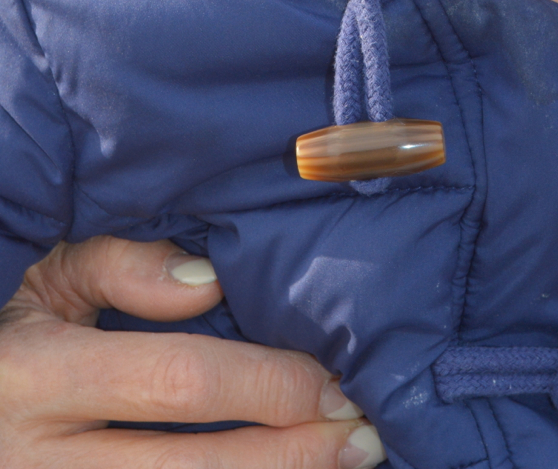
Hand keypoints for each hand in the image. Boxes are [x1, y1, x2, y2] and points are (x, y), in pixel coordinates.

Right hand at [0, 236, 384, 467]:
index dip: (265, 386)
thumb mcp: (47, 281)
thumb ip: (120, 268)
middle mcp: (42, 462)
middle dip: (290, 455)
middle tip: (363, 436)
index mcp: (38, 376)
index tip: (333, 381)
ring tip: (343, 464)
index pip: (176, 383)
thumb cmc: (14, 338)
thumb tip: (210, 280)